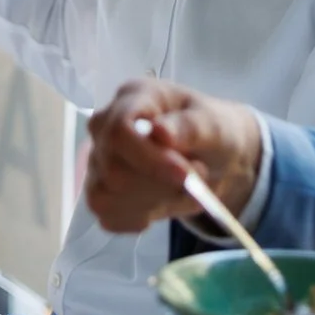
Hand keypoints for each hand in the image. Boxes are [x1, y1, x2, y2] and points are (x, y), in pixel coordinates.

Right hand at [81, 79, 262, 232]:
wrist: (214, 155)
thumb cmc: (213, 130)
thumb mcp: (215, 124)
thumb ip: (191, 126)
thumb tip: (160, 132)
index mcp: (132, 97)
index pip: (119, 130)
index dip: (149, 159)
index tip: (185, 176)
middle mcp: (105, 126)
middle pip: (113, 170)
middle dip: (160, 185)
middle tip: (198, 174)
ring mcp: (98, 159)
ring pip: (107, 196)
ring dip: (154, 203)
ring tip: (183, 190)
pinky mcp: (100, 190)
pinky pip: (109, 216)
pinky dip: (141, 217)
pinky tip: (162, 203)